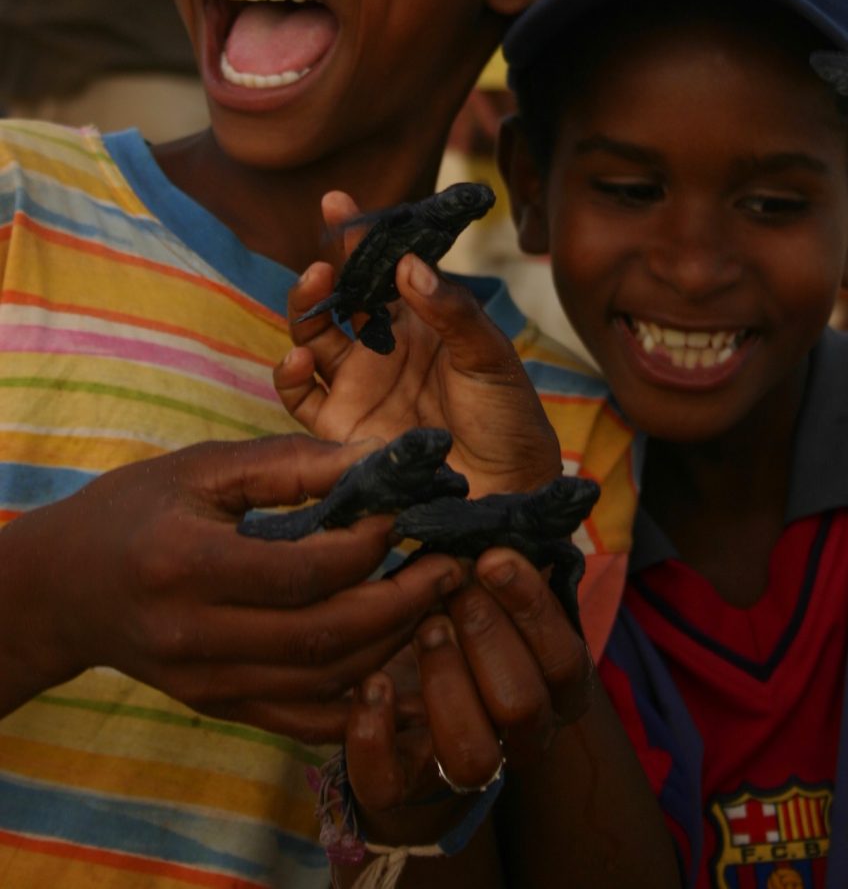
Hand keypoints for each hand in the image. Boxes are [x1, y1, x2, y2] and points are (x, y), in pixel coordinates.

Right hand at [0, 434, 462, 737]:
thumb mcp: (203, 467)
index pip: (303, 571)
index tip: (408, 515)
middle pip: (324, 636)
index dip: (368, 546)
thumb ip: (291, 464)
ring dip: (392, 644)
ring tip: (434, 599)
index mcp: (185, 563)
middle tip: (451, 565)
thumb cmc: (136, 509)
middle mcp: (195, 636)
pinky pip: (304, 720)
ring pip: (324, 682)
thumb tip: (379, 458)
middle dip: (402, 601)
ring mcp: (207, 684)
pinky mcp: (219, 707)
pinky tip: (400, 662)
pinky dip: (360, 699)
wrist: (66, 587)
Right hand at [275, 191, 560, 495]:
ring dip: (305, 310)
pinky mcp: (342, 430)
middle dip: (325, 271)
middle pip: (339, 298)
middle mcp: (383, 348)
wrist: (508, 492)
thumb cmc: (509, 419)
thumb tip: (408, 264)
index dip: (359, 236)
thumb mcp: (490, 357)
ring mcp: (359, 387)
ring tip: (315, 288)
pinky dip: (290, 374)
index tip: (338, 204)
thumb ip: (452, 311)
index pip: (382, 268)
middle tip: (325, 259)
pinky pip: (302, 397)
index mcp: (420, 322)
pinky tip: (301, 357)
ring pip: (314, 337)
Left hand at [344, 549, 591, 837]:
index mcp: (554, 687)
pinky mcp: (399, 784)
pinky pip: (389, 783)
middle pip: (522, 706)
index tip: (491, 559)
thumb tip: (508, 519)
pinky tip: (371, 682)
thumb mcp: (488, 583)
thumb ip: (502, 561)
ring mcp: (461, 766)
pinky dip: (375, 734)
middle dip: (485, 638)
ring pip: (473, 755)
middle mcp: (519, 735)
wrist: (408, 682)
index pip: (565, 660)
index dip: (531, 607)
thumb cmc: (458, 609)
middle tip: (453, 594)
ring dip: (446, 683)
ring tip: (423, 629)